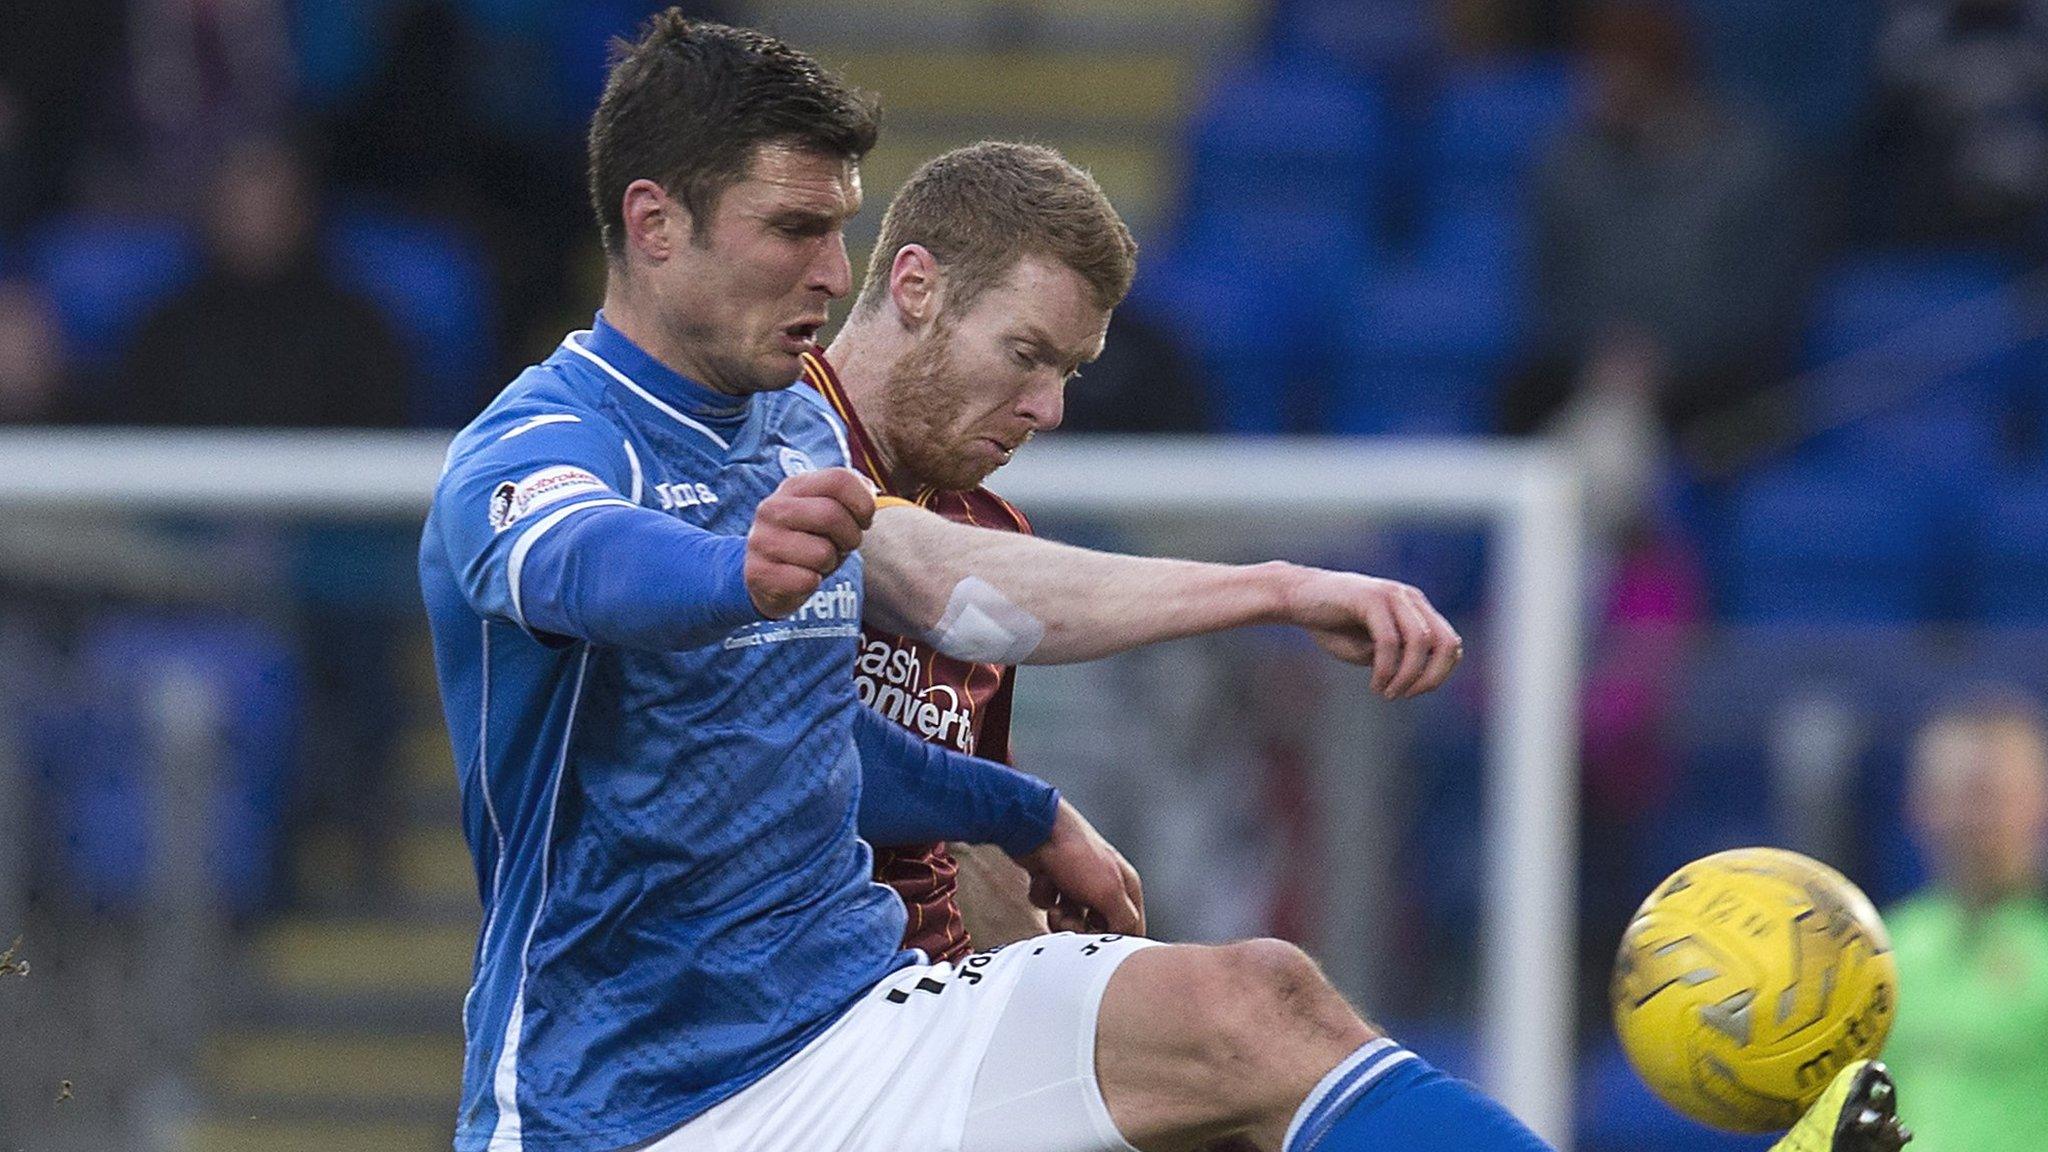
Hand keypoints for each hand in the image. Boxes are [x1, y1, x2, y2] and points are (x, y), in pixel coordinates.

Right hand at [744, 467, 874, 616]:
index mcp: (794, 486)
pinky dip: (813, 583)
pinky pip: (807, 581)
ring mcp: (762, 540)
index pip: (839, 479)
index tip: (864, 520)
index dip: (864, 502)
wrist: (768, 579)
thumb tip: (869, 490)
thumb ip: (851, 495)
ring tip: (817, 562)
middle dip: (851, 537)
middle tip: (844, 546)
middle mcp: (773, 508)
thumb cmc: (810, 541)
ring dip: (830, 563)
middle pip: (832, 515)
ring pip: (822, 553)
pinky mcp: (759, 573)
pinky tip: (801, 578)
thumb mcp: (829, 512)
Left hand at [1010, 800, 1143, 935]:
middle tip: (1068, 919)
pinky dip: (1044, 896)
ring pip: (1071, 919)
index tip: (1095, 941)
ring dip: (1059, 916)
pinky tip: (1043, 879)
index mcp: (1126, 886)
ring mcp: (1078, 882)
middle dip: (1080, 929)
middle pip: (1097, 928)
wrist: (1035, 830)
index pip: (1132, 928)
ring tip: (1054, 905)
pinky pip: (1049, 904)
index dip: (1113, 939)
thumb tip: (1125, 940)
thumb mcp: (1108, 892)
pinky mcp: (1054, 880)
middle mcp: (1104, 884)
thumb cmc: (1075, 855)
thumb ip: (1124, 921)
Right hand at [1277, 565, 1462, 698]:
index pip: (1449, 643)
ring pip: (1420, 642)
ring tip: (1388, 693)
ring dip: (1408, 676)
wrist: (1295, 598)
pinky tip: (1375, 685)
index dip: (1439, 673)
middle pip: (1445, 642)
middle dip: (1432, 677)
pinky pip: (1389, 640)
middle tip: (1406, 696)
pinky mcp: (1370, 598)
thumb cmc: (1332, 625)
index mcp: (1416, 608)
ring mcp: (1392, 595)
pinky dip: (1386, 669)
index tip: (1412, 692)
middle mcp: (1410, 598)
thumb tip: (1420, 673)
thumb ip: (1397, 657)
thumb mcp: (1371, 647)